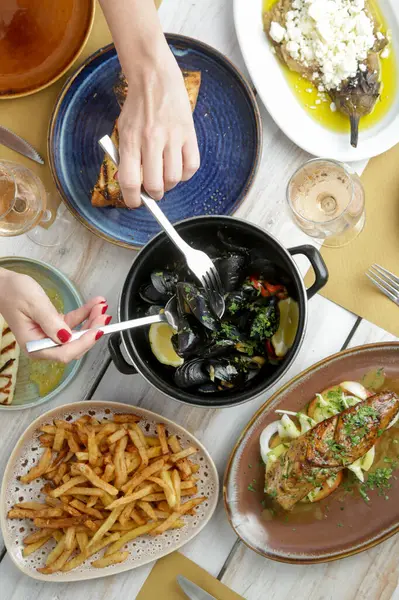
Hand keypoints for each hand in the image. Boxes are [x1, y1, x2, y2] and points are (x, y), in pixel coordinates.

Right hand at [0, 269, 110, 362]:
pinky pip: (72, 323)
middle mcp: (43, 345)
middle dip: (91, 330)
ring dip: (91, 320)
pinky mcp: (53, 326)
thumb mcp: (34, 305)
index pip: (65, 353)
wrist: (2, 283)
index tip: (97, 331)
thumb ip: (52, 323)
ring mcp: (49, 336)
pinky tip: (94, 304)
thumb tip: (67, 338)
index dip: (84, 343)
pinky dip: (84, 314)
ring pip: (76, 334)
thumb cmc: (12, 292)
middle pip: (74, 345)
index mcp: (34, 346)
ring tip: (101, 306)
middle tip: (104, 315)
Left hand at [117, 43, 199, 206]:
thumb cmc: (137, 106)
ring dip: (169, 185)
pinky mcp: (189, 133)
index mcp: (131, 140)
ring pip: (174, 178)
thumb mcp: (124, 130)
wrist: (154, 77)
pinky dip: (186, 174)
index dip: (132, 198)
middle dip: (153, 195)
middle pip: (154, 184)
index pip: (130, 180)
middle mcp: (151, 140)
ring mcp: (172, 137)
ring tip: (165, 179)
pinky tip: (179, 169)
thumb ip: (127, 156)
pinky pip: (192, 166)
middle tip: (153, 192)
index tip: (135, 202)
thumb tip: (134, 183)